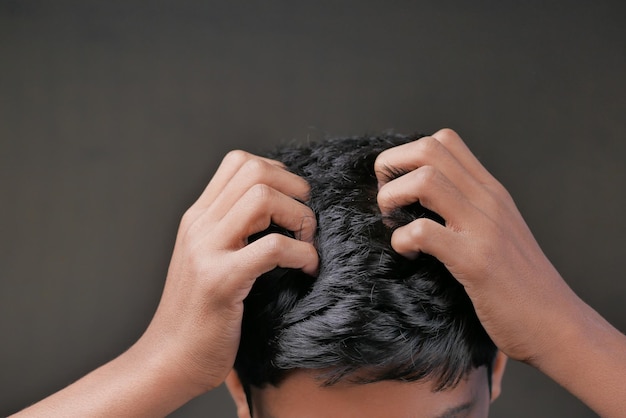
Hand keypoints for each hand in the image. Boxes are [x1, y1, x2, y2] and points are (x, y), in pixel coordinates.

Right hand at [136, 150, 317, 394]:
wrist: (168, 361)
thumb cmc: (199, 314)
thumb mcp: (209, 259)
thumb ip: (233, 231)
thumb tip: (280, 212)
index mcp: (198, 217)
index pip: (239, 162)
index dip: (278, 173)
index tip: (293, 204)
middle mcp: (199, 226)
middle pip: (254, 170)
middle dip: (294, 189)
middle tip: (304, 224)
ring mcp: (207, 251)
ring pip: (262, 197)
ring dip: (299, 217)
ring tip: (306, 244)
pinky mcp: (221, 282)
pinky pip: (274, 248)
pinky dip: (302, 254)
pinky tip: (307, 270)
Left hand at [375, 129, 579, 363]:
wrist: (557, 324)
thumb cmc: (521, 283)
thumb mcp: (499, 232)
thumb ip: (469, 210)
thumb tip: (423, 204)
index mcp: (491, 191)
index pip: (445, 141)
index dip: (407, 155)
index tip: (396, 184)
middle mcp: (488, 200)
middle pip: (429, 148)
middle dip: (391, 167)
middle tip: (385, 200)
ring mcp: (484, 228)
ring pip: (425, 179)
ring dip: (392, 198)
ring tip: (391, 222)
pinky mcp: (476, 261)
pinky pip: (423, 232)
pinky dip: (401, 239)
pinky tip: (408, 254)